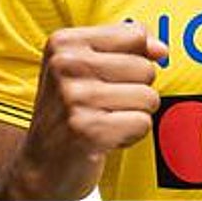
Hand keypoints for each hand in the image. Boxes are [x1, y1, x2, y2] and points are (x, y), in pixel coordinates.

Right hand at [9, 21, 167, 199]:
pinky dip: (131, 134)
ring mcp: (74, 98)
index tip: (114, 76)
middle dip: (136, 90)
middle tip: (105, 105)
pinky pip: (142, 123)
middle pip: (145, 68)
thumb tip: (161, 49)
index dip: (137, 58)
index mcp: (64, 42)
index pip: (135, 35)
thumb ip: (126, 47)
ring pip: (148, 97)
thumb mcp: (86, 66)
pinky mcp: (88, 130)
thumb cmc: (70, 110)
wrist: (40, 165)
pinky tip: (106, 137)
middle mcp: (66, 65)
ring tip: (105, 120)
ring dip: (134, 114)